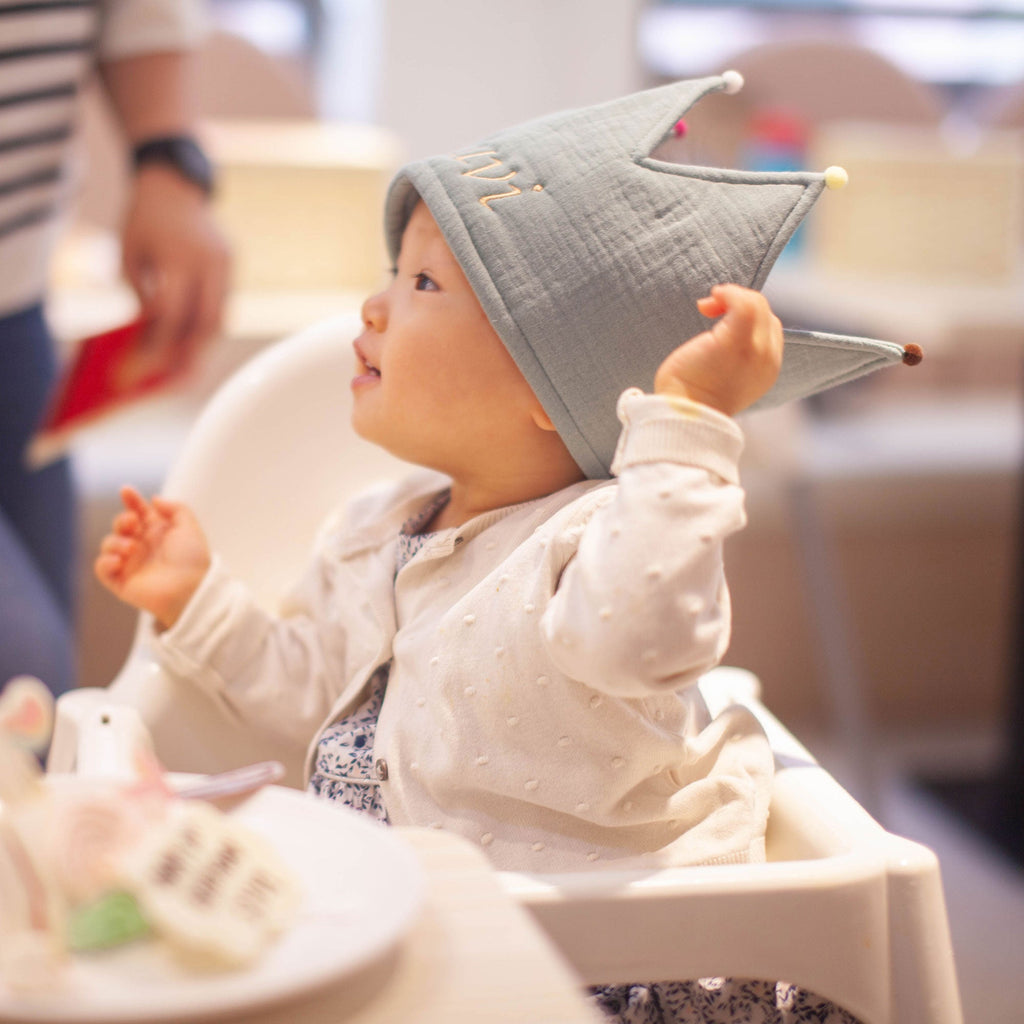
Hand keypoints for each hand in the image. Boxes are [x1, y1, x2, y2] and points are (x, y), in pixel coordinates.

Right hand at [94, 485, 210, 629]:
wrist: (191, 589)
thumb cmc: (193, 559)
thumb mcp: (189, 526)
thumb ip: (175, 508)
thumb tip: (154, 499)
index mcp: (158, 533)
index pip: (139, 512)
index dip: (131, 501)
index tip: (126, 491)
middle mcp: (143, 547)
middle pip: (121, 526)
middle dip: (122, 519)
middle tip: (133, 522)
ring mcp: (131, 564)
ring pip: (109, 544)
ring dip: (115, 541)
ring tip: (131, 547)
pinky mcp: (122, 582)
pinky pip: (102, 569)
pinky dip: (105, 561)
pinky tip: (118, 560)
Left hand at [121, 166, 230, 374]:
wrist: (175, 183)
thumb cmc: (144, 219)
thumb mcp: (129, 254)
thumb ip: (142, 294)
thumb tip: (152, 336)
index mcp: (180, 256)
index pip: (174, 313)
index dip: (162, 344)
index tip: (147, 366)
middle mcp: (210, 262)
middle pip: (206, 323)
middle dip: (192, 355)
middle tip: (177, 381)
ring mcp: (227, 264)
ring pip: (220, 317)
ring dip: (203, 344)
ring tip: (187, 367)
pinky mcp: (233, 265)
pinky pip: (223, 304)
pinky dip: (208, 325)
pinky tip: (195, 342)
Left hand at [654, 284, 782, 415]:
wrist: (684, 414)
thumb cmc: (691, 396)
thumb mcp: (721, 375)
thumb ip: (733, 356)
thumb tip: (721, 328)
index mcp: (767, 369)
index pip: (769, 327)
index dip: (746, 316)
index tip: (717, 319)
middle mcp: (768, 359)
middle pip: (766, 312)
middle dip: (738, 304)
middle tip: (709, 311)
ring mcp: (756, 350)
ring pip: (757, 304)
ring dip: (731, 297)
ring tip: (707, 307)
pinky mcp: (738, 342)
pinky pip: (745, 303)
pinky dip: (729, 293)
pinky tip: (710, 299)